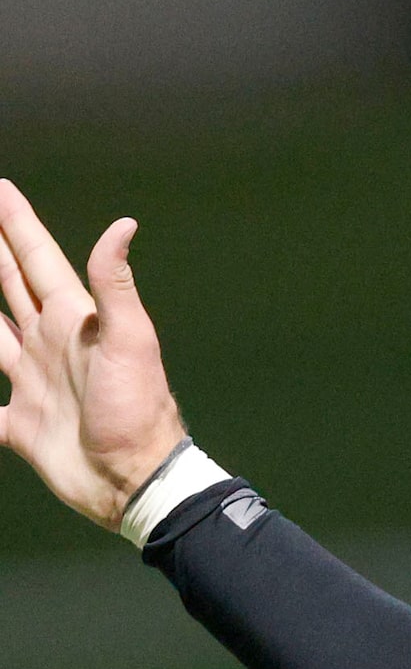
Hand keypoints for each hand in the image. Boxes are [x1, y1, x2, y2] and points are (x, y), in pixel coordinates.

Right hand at [0, 181, 187, 528]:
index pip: (37, 260)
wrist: (135, 480)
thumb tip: (124, 225)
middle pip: (10, 285)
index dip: (17, 225)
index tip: (1, 188)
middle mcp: (48, 345)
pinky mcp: (18, 424)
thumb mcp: (130, 341)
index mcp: (72, 321)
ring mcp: (31, 382)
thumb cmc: (138, 411)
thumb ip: (116, 285)